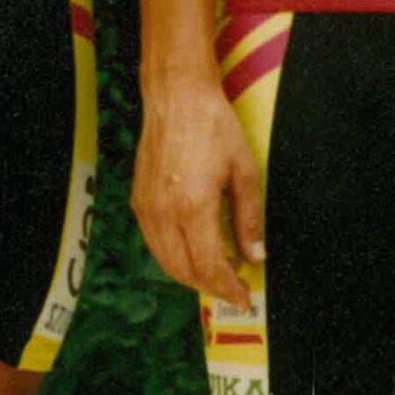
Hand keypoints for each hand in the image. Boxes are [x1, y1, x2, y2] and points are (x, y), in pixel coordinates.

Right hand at [132, 74, 264, 305]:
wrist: (176, 96)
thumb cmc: (214, 126)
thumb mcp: (244, 170)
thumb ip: (248, 218)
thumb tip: (255, 257)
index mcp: (193, 207)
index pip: (210, 267)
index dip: (228, 288)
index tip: (244, 298)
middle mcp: (164, 213)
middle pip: (184, 271)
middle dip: (210, 287)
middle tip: (233, 290)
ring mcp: (146, 207)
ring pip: (165, 262)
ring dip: (191, 276)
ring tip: (217, 275)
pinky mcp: (138, 200)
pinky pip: (154, 243)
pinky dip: (173, 258)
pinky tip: (193, 252)